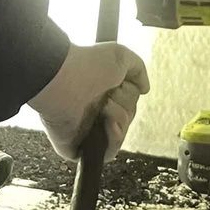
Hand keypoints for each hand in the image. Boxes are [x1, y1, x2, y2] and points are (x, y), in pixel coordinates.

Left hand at [26, 41, 151, 161]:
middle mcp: (92, 112)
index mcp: (100, 93)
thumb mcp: (122, 57)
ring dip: (119, 117)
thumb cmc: (87, 65)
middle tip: (108, 95)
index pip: (128, 103)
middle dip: (125, 105)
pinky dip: (113, 138)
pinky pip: (108, 152)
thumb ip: (138, 70)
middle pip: (127, 118)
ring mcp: (85, 131)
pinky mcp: (78, 149)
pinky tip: (108, 123)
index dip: (129, 94)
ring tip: (104, 106)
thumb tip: (145, 89)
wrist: (64, 79)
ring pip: (121, 133)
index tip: (119, 84)